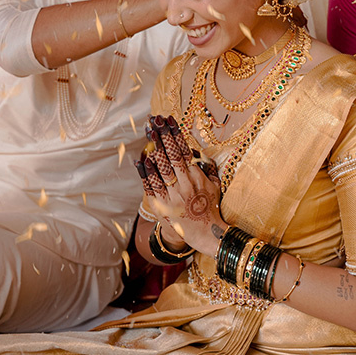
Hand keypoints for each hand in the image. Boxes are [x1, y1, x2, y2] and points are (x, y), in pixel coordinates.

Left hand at [136, 115, 224, 254]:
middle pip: (172, 156)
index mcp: (197, 176)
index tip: (168, 120)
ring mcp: (173, 195)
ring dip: (154, 150)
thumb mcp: (214, 186)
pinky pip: (152, 187)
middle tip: (155, 120)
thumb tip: (197, 154)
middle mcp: (185, 184)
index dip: (175, 134)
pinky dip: (145, 174)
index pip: (184, 151)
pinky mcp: (163, 207)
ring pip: (162, 169)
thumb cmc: (210, 208)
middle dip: (163, 136)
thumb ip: (208, 169)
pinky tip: (140, 161)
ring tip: (148, 133)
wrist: (206, 234)